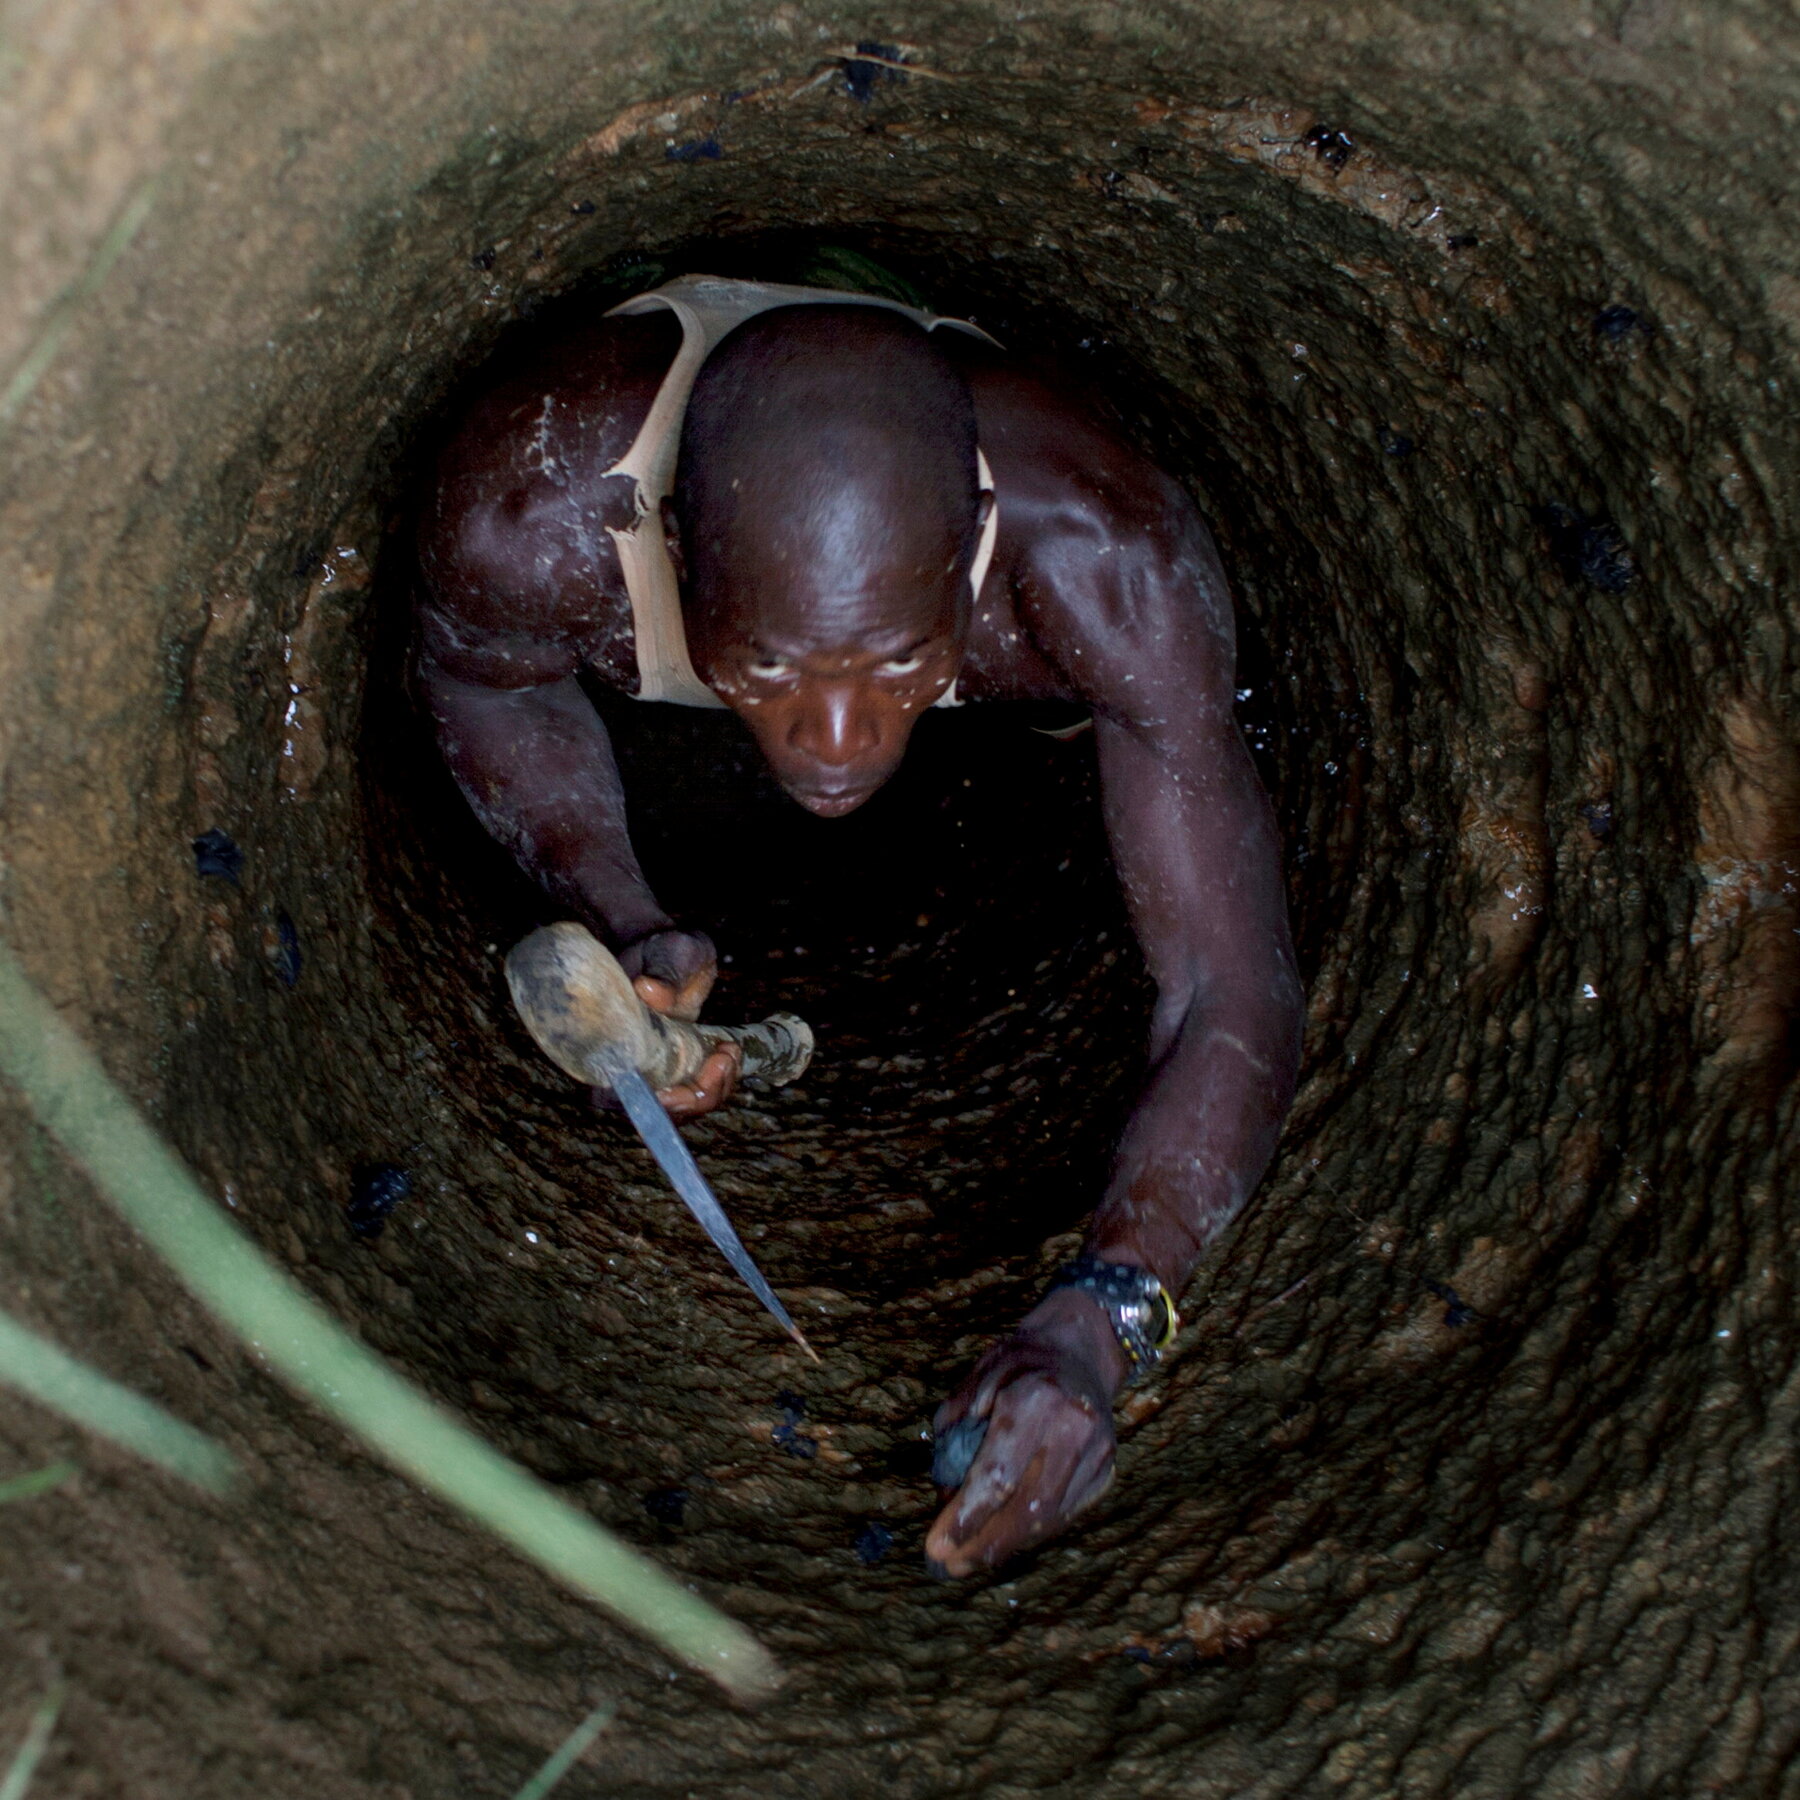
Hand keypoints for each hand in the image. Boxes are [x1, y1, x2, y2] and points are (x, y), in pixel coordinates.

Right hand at [617, 927, 738, 1119]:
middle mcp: (632, 1066)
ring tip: (729, 1050)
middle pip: (662, 1112)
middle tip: (724, 1057)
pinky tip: (729, 1050)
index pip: (626, 1099)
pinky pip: (698, 1090)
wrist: (666, 949)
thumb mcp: (666, 952)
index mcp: (615, 1045)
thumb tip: (651, 992)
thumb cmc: (659, 948)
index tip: (689, 1081)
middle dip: (701, 1094)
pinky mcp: (677, 1067)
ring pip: (684, 1106)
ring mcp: (655, 1069)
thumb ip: (662, 973)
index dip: (660, 1101)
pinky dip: (719, 1079)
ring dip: (716, 1087)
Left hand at [925, 1289, 1126, 1576]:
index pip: (999, 1476)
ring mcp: (1097, 1451)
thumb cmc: (1021, 1360)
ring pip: (1050, 1518)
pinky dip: (1033, 1530)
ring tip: (970, 1558)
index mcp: (1036, 1401)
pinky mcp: (1107, 1467)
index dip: (967, 1518)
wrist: (1082, 1345)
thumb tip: (943, 1491)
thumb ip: (957, 1429)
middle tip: (949, 1564)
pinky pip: (1067, 1513)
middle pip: (1028, 1508)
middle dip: (984, 1544)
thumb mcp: (978, 1377)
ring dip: (1007, 1544)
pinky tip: (1005, 1536)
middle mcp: (1073, 1429)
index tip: (937, 1547)